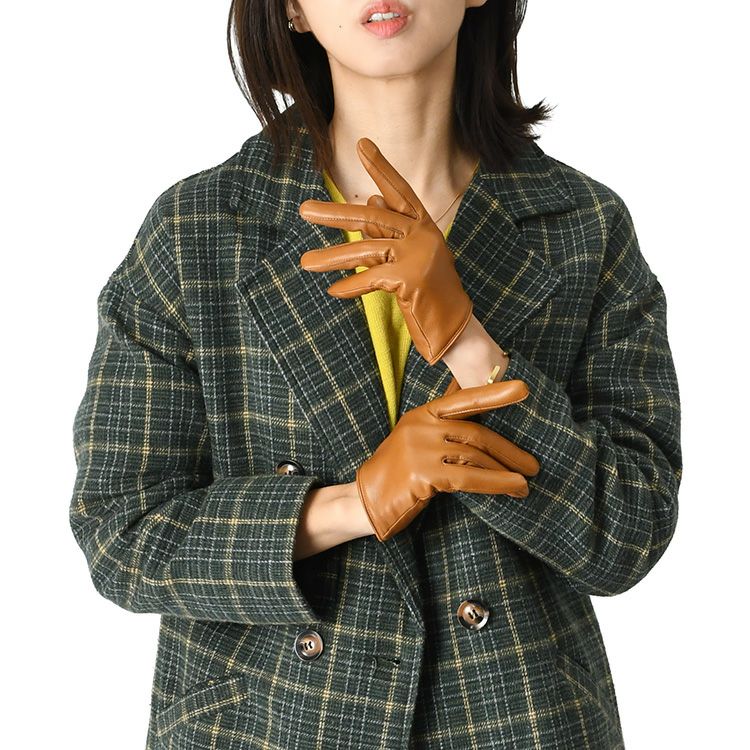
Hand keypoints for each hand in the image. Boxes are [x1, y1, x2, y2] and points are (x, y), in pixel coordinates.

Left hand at [298, 137, 472, 365]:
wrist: (454, 328)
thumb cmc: (429, 294)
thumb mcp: (408, 259)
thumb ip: (388, 232)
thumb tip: (369, 200)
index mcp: (424, 226)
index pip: (399, 191)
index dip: (381, 168)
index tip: (362, 143)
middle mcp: (423, 234)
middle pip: (373, 216)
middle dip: (336, 214)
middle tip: (303, 210)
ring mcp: (418, 253)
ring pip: (366, 249)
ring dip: (332, 257)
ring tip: (305, 262)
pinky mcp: (412, 276)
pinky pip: (371, 277)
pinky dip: (352, 285)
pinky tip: (334, 291)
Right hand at [355, 377, 540, 541]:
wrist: (365, 499)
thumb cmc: (397, 471)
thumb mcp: (417, 439)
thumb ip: (443, 425)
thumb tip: (471, 406)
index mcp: (423, 413)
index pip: (464, 400)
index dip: (494, 393)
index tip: (523, 389)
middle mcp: (422, 426)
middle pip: (476, 434)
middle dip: (508, 450)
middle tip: (533, 465)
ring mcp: (420, 449)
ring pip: (475, 456)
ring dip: (505, 471)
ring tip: (525, 484)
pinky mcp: (422, 474)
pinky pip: (468, 478)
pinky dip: (496, 483)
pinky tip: (513, 488)